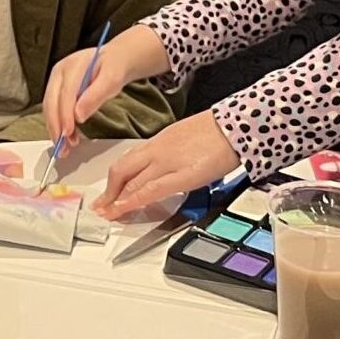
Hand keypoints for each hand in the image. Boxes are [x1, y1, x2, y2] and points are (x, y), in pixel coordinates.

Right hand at [42, 25, 172, 147]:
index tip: (68, 132)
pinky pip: (55, 111)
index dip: (65, 114)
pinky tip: (68, 138)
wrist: (114, 61)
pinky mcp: (58, 92)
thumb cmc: (114, 68)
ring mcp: (57, 82)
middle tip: (62, 146)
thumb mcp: (112, 79)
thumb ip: (96, 95)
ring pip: (50, 109)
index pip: (65, 93)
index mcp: (72, 65)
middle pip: (51, 102)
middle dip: (56, 126)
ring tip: (65, 148)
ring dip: (56, 129)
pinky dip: (59, 126)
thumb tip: (78, 115)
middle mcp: (60, 73)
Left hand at [94, 111, 241, 219]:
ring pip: (131, 181)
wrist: (237, 125)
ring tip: (107, 213)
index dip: (115, 179)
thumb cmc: (218, 131)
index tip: (108, 191)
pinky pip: (150, 190)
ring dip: (116, 199)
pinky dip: (133, 201)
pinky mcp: (182, 175)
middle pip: (122, 170)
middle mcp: (158, 150)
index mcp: (160, 140)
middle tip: (101, 206)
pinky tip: (123, 209)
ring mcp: (167, 162)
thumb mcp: (186, 137)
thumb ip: (171, 152)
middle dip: (109, 191)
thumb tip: (164, 167)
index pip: (128, 160)